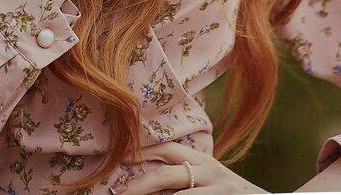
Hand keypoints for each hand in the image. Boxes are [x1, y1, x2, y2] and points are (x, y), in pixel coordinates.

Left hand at [114, 140, 269, 193]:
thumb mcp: (210, 181)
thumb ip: (185, 179)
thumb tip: (145, 187)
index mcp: (203, 162)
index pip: (168, 150)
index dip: (142, 153)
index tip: (120, 160)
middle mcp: (211, 172)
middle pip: (169, 172)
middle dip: (141, 184)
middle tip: (120, 194)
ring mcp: (220, 189)